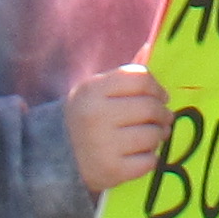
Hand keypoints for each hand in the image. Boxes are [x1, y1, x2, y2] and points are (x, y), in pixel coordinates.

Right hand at [67, 63, 169, 193]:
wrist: (54, 158)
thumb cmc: (85, 118)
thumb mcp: (97, 91)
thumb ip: (124, 74)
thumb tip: (150, 46)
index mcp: (93, 91)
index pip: (140, 78)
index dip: (156, 87)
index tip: (160, 96)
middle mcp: (97, 116)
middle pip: (150, 106)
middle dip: (162, 113)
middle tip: (164, 119)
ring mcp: (104, 145)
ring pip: (152, 134)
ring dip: (159, 135)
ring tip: (153, 136)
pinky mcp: (112, 171)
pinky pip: (149, 161)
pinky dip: (150, 158)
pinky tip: (140, 155)